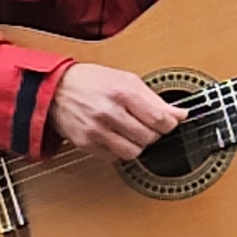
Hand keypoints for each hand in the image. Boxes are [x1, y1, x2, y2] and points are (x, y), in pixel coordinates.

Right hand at [51, 62, 186, 161]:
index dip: (170, 124)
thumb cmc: (93, 81)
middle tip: (149, 126)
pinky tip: (117, 136)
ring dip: (138, 145)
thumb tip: (180, 114)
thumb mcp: (126, 80)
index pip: (159, 119)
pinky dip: (120, 150)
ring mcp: (96, 130)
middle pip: (148, 138)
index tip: (170, 122)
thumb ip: (155, 99)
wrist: (56, 89)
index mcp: (122, 92)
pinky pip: (114, 157)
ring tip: (134, 132)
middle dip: (154, 134)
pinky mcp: (86, 144)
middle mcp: (108, 112)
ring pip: (133, 152)